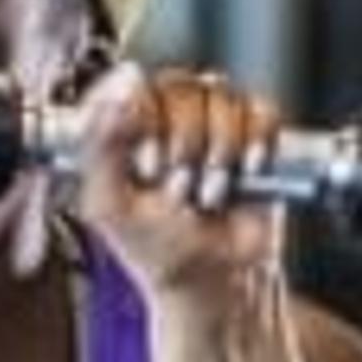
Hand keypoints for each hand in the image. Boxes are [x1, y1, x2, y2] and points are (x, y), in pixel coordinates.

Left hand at [65, 61, 288, 305]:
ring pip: (221, 96)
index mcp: (124, 125)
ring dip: (218, 151)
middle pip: (181, 88)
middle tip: (179, 190)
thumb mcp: (110, 206)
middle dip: (184, 146)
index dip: (147, 120)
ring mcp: (212, 119)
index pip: (134, 84)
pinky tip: (247, 171)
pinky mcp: (254, 132)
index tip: (149, 166)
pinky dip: (256, 142)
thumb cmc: (156, 246)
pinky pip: (261, 110)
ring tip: (208, 193)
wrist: (211, 277)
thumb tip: (117, 90)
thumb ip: (100, 148)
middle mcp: (167, 114)